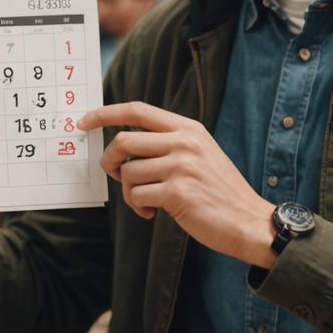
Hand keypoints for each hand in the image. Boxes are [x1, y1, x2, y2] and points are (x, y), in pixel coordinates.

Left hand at [78, 102, 276, 267]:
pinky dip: (138, 208)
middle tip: (116, 177)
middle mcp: (184, 142)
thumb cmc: (220, 191)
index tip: (84, 122)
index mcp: (188, 128)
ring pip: (128, 172)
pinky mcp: (178, 192)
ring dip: (128, 192)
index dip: (105, 114)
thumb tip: (124, 145)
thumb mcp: (200, 154)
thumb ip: (169, 143)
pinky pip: (137, 196)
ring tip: (145, 202)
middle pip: (123, 141)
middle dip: (110, 162)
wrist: (248, 221)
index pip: (137, 110)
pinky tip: (152, 213)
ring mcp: (181, 166)